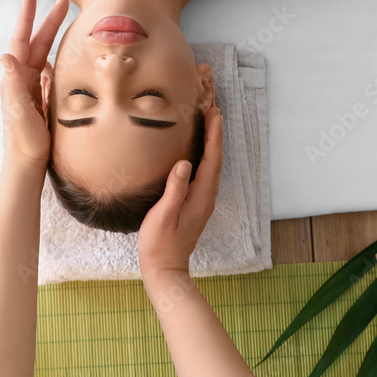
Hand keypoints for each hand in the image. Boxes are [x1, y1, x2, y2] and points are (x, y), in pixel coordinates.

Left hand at [0, 0, 68, 166]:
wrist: (27, 162)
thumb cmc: (23, 139)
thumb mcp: (18, 111)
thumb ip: (12, 84)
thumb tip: (5, 56)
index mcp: (16, 78)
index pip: (22, 40)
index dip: (27, 18)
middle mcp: (22, 78)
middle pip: (37, 42)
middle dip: (49, 20)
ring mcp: (32, 87)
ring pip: (44, 53)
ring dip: (54, 35)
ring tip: (66, 18)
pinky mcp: (41, 96)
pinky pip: (49, 70)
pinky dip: (57, 56)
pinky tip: (64, 52)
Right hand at [137, 105, 223, 277]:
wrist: (165, 269)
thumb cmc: (161, 244)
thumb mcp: (164, 216)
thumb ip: (174, 190)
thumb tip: (184, 164)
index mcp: (201, 196)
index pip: (212, 159)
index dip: (214, 135)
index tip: (214, 113)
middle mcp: (206, 196)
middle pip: (215, 158)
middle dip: (215, 132)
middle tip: (212, 107)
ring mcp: (201, 200)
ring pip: (210, 164)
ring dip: (210, 142)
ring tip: (207, 121)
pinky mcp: (194, 202)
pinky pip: (203, 172)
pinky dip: (203, 154)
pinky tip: (195, 149)